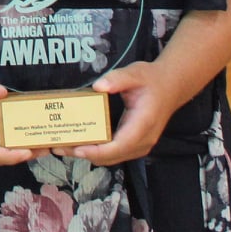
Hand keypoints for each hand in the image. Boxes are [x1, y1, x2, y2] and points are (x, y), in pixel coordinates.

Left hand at [58, 59, 179, 166]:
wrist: (170, 87)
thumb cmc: (152, 80)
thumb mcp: (135, 73)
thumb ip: (117, 79)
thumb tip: (98, 86)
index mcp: (143, 124)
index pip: (120, 145)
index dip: (98, 150)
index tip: (78, 149)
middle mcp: (143, 140)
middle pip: (112, 156)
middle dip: (85, 154)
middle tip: (59, 146)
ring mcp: (140, 144)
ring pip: (113, 158)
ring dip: (89, 155)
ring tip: (64, 146)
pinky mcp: (135, 144)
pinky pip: (115, 153)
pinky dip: (97, 152)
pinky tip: (80, 144)